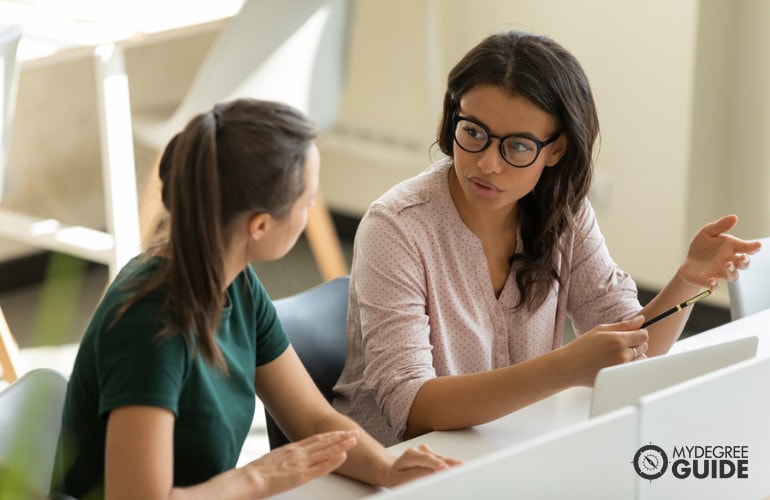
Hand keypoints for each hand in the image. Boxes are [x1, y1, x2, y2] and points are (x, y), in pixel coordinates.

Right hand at [240, 430, 357, 497]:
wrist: (249, 478)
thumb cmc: (257, 472)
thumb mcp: (274, 458)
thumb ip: (286, 456)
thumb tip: (292, 457)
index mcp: (292, 448)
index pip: (316, 439)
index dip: (330, 435)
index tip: (341, 432)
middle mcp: (298, 453)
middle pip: (324, 442)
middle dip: (340, 437)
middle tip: (354, 432)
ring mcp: (301, 463)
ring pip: (325, 452)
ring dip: (341, 445)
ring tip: (354, 440)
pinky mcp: (301, 476)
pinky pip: (321, 468)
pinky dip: (333, 462)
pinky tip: (343, 457)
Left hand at [383, 444, 461, 486]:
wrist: (393, 470)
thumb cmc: (396, 476)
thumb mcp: (400, 479)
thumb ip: (415, 476)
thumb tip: (431, 473)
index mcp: (410, 454)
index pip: (426, 458)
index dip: (436, 464)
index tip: (445, 469)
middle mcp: (420, 450)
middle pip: (437, 457)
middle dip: (449, 464)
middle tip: (460, 468)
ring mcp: (427, 451)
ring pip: (443, 458)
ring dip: (452, 464)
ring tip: (462, 468)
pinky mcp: (434, 454)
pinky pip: (444, 460)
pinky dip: (450, 465)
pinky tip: (457, 467)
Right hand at [561, 316, 648, 385]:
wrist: (569, 366)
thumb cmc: (582, 347)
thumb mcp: (601, 330)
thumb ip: (624, 325)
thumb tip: (641, 320)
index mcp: (617, 340)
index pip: (643, 335)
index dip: (640, 332)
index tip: (634, 332)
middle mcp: (622, 355)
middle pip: (644, 346)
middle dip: (637, 342)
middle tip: (621, 342)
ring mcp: (622, 368)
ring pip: (642, 358)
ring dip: (635, 354)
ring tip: (619, 353)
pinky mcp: (620, 377)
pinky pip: (635, 369)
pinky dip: (631, 364)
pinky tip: (617, 361)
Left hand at [680, 215, 761, 288]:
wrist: (688, 262)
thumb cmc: (702, 247)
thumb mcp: (708, 232)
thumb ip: (720, 226)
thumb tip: (734, 217)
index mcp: (731, 248)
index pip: (747, 248)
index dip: (754, 247)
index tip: (757, 246)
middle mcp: (729, 261)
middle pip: (743, 264)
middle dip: (745, 262)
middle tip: (743, 257)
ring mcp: (719, 272)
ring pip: (732, 275)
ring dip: (732, 271)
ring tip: (727, 265)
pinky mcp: (708, 280)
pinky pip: (714, 285)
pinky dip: (714, 284)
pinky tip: (712, 281)